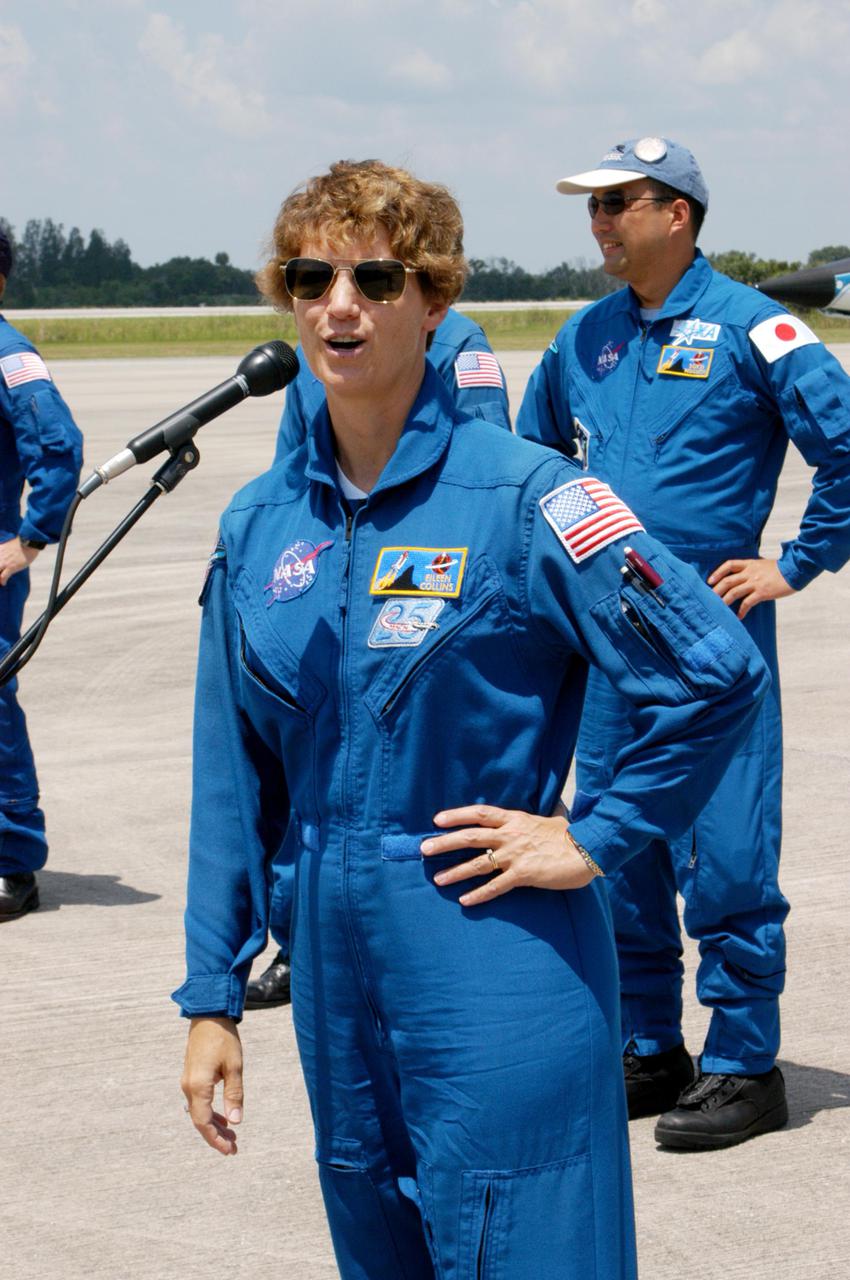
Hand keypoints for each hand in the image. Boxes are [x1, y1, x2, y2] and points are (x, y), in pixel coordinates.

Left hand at [0, 537, 38, 586]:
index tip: (1, 569)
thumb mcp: (7, 545)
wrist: (29, 543)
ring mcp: (4, 562)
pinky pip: (3, 577)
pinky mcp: (11, 567)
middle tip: (1, 574)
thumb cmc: (21, 544)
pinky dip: (3, 581)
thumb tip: (4, 554)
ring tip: (0, 581)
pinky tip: (4, 583)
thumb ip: (3, 550)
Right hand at [181, 1017, 243, 1155]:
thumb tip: (236, 1122)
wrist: (209, 1015)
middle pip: (200, 1121)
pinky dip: (210, 1112)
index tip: (229, 1150)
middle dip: (216, 1136)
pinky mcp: (192, 1076)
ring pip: (199, 1112)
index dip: (216, 1139)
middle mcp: (188, 1087)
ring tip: (232, 1136)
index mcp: (198, 1087)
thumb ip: (234, 1095)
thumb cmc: (223, 1039)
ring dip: (214, 1125)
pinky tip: (224, 1117)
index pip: (204, 1122)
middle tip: (233, 1148)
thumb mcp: (234, 1067)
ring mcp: (188, 1082)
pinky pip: (199, 1102)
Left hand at [420, 804, 594, 907]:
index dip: (457, 815)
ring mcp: (516, 855)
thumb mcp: (545, 821)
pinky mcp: (524, 874)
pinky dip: (479, 894)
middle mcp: (511, 835)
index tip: (437, 819)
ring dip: (456, 871)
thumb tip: (527, 819)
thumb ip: (529, 822)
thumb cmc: (568, 837)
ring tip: (437, 879)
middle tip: (425, 848)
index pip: (479, 813)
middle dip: (445, 842)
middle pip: (471, 836)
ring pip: (478, 863)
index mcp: (515, 819)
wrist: (588, 850)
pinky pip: (496, 886)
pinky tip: (465, 900)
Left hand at [707, 557, 794, 620]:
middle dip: (716, 590)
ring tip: (719, 609)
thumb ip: (752, 569)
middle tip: (709, 599)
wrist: (796, 570)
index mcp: (750, 564)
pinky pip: (747, 602)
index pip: (729, 565)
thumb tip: (742, 577)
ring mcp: (756, 582)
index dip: (718, 572)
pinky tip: (738, 617)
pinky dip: (741, 610)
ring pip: (734, 592)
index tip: (709, 580)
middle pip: (728, 580)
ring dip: (725, 601)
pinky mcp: (763, 592)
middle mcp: (750, 572)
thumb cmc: (781, 569)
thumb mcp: (763, 564)